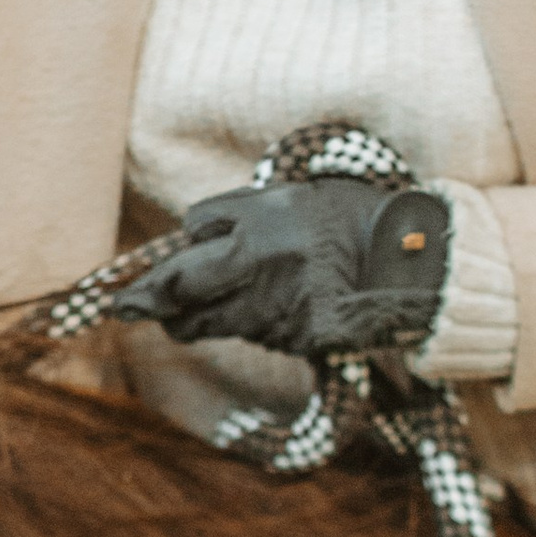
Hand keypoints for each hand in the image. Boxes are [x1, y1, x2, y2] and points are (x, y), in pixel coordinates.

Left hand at [112, 176, 450, 360]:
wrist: (412, 260)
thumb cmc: (350, 216)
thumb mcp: (288, 195)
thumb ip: (233, 215)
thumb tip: (186, 237)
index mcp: (257, 232)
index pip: (184, 264)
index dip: (151, 284)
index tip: (123, 297)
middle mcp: (263, 275)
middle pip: (187, 306)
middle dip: (157, 309)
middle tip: (133, 307)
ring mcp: (281, 314)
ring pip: (217, 325)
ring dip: (200, 318)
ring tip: (191, 309)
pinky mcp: (300, 341)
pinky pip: (258, 335)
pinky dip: (250, 324)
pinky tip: (267, 305)